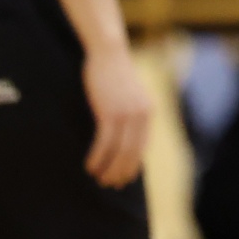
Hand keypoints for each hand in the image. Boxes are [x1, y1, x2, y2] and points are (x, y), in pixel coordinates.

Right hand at [81, 43, 152, 187]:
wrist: (108, 53)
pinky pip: (104, 143)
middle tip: (108, 184)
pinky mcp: (110, 112)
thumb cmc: (114, 76)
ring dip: (107, 168)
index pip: (142, 148)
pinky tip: (90, 165)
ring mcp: (127, 114)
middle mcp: (142, 116)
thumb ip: (130, 117)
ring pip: (119, 151)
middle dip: (120, 172)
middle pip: (132, 154)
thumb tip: (124, 140)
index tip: (123, 180)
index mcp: (148, 113)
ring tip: (97, 177)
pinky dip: (97, 157)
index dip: (132, 166)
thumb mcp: (129, 97)